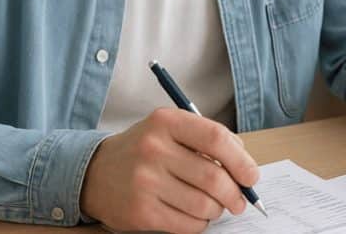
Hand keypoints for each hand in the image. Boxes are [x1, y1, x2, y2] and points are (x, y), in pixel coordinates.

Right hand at [80, 108, 259, 232]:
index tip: (251, 176)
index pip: (217, 139)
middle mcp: (153, 149)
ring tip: (215, 206)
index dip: (242, 161)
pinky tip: (195, 216)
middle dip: (235, 194)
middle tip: (239, 200)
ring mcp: (144, 182)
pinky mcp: (139, 212)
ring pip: (203, 205)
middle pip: (213, 177)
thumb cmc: (146, 150)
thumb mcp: (172, 130)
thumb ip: (209, 140)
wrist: (95, 173)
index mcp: (167, 122)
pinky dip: (200, 224)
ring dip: (217, 210)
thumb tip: (246, 168)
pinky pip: (186, 225)